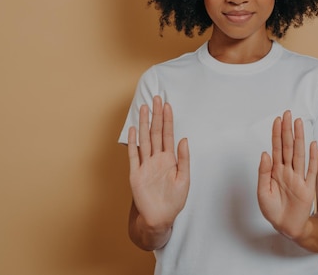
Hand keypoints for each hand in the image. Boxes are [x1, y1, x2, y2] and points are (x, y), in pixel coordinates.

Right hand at [128, 96, 189, 231]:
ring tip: (143, 108)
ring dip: (143, 124)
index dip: (168, 120)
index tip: (167, 105)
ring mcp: (145, 165)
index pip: (168, 135)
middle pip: (155, 132)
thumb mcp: (184, 179)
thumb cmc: (174, 201)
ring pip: (144, 140)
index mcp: (169, 159)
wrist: (160, 218)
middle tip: (156, 99)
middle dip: (156, 116)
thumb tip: (184, 139)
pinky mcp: (136, 174)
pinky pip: (134, 155)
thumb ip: (184, 159)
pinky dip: (133, 142)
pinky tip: (133, 129)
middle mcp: (156, 159)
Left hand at [257, 110, 317, 239]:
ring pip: (299, 154)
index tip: (277, 120)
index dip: (276, 134)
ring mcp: (298, 178)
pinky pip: (311, 170)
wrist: (285, 227)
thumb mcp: (262, 192)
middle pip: (287, 146)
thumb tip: (265, 153)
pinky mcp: (308, 188)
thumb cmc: (272, 210)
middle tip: (287, 113)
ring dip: (299, 138)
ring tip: (299, 123)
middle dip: (287, 130)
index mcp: (275, 172)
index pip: (276, 148)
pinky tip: (313, 144)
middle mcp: (287, 171)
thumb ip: (264, 172)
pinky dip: (313, 157)